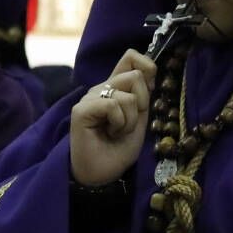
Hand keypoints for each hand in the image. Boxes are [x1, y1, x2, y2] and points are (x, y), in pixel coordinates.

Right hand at [69, 50, 156, 186]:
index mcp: (115, 87)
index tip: (149, 94)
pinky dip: (120, 124)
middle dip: (143, 103)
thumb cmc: (119, 149)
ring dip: (131, 120)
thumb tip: (150, 72)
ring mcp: (90, 98)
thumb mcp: (140, 119)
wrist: (102, 175)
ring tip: (118, 132)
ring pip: (128, 94)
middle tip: (130, 123)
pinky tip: (111, 134)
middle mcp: (101, 88)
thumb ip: (143, 96)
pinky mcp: (82, 110)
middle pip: (135, 75)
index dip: (147, 68)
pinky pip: (113, 105)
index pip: (131, 57)